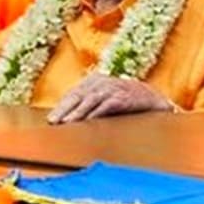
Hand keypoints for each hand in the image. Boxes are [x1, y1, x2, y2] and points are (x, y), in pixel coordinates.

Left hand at [47, 72, 172, 123]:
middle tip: (53, 122)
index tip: (50, 120)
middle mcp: (102, 82)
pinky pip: (107, 105)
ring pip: (90, 99)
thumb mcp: (105, 97)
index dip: (61, 106)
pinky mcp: (124, 97)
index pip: (73, 93)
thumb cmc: (124, 101)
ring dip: (77, 112)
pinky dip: (97, 112)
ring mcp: (114, 88)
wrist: (153, 99)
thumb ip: (88, 103)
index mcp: (95, 80)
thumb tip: (65, 118)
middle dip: (64, 109)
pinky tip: (88, 121)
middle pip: (78, 95)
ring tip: (67, 123)